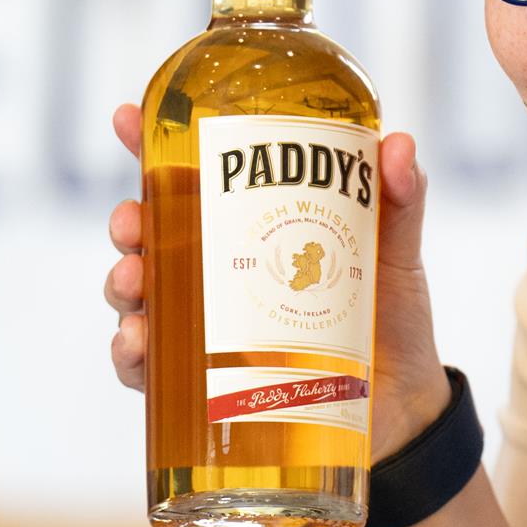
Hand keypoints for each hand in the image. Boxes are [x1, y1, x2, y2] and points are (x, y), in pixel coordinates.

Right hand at [105, 104, 453, 462]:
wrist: (404, 405)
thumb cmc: (391, 317)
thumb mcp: (395, 250)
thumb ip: (400, 198)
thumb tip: (397, 143)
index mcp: (251, 226)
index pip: (188, 178)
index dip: (150, 146)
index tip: (129, 121)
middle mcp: (217, 272)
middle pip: (148, 235)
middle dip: (127, 222)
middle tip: (132, 222)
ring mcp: (207, 327)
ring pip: (140, 298)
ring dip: (122, 285)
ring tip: (134, 281)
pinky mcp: (206, 384)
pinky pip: (149, 371)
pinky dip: (132, 356)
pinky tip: (137, 345)